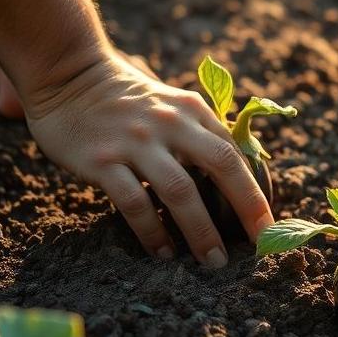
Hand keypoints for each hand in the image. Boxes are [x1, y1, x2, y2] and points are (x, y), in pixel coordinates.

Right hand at [25, 50, 272, 266]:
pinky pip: (135, 203)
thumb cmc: (126, 99)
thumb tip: (236, 172)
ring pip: (181, 191)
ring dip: (201, 231)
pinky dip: (153, 232)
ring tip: (212, 261)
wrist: (68, 76)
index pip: (236, 153)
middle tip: (258, 245)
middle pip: (221, 167)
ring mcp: (137, 142)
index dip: (256, 191)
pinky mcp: (103, 160)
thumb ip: (199, 132)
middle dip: (246, 208)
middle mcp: (171, 123)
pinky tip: (163, 252)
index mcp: (193, 110)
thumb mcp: (171, 105)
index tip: (269, 225)